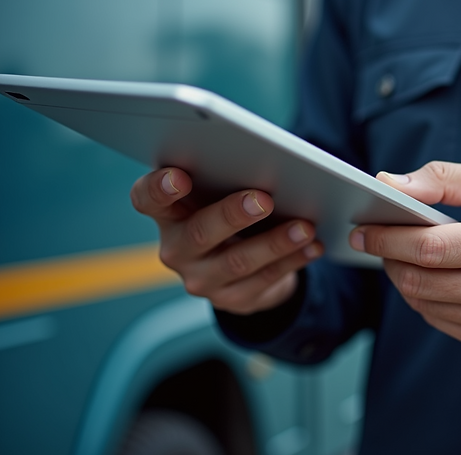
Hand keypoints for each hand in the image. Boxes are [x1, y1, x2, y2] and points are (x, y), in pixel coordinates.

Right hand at [130, 168, 322, 313]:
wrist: (241, 264)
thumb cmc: (229, 210)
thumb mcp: (220, 192)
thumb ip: (227, 177)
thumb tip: (267, 163)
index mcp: (167, 213)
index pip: (147, 199)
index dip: (159, 189)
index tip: (179, 176)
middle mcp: (176, 248)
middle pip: (199, 233)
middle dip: (233, 215)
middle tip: (264, 199)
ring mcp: (201, 278)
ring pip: (238, 262)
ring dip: (275, 243)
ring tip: (304, 227)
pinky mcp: (231, 298)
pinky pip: (265, 280)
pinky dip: (293, 260)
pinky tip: (313, 246)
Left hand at [350, 161, 460, 357]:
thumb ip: (443, 179)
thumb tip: (388, 182)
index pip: (426, 248)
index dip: (387, 238)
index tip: (364, 228)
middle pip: (417, 281)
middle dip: (389, 258)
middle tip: (378, 238)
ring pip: (423, 305)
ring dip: (405, 279)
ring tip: (407, 255)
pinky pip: (440, 321)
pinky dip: (427, 299)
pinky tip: (435, 277)